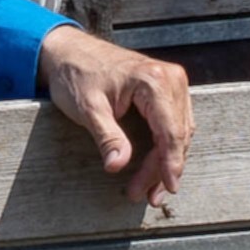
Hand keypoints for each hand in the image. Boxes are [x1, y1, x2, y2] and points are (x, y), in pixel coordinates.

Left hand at [37, 26, 192, 205]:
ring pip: (179, 131)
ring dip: (165, 162)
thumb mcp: (88, 109)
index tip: (168, 188)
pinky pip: (174, 123)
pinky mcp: (167, 89)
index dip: (170, 163)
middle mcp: (170, 78)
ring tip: (148, 189)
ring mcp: (172, 82)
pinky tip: (154, 166)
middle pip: (177, 134)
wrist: (70, 52)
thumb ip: (107, 137)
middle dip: (163, 169)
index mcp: (154, 80)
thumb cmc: (76, 75)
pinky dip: (165, 147)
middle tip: (147, 196)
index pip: (170, 131)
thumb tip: (118, 166)